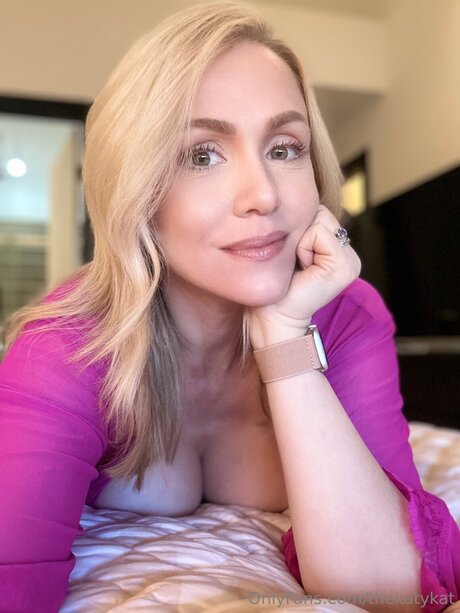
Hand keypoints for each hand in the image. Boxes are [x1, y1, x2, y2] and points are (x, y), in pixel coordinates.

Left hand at [248, 204, 361, 347]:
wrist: (273, 316)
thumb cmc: (275, 286)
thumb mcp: (290, 249)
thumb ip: (301, 227)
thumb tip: (293, 200)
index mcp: (338, 251)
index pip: (318, 212)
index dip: (298, 230)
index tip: (293, 258)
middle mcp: (349, 255)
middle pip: (320, 212)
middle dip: (300, 232)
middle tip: (295, 262)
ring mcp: (351, 262)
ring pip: (319, 220)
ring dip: (300, 241)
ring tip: (299, 266)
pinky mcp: (345, 266)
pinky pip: (319, 233)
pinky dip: (304, 247)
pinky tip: (303, 269)